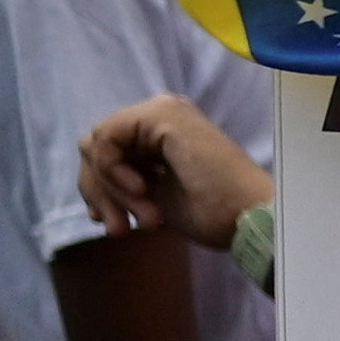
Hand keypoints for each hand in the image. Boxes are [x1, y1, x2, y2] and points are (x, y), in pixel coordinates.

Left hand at [80, 95, 268, 250]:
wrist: (250, 218)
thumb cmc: (217, 214)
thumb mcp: (158, 196)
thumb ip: (127, 181)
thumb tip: (89, 181)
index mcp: (165, 131)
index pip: (107, 152)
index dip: (100, 190)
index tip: (114, 226)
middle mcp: (162, 113)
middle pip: (96, 147)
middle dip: (101, 193)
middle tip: (120, 230)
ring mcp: (161, 110)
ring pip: (97, 145)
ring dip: (110, 189)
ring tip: (142, 218)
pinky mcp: (159, 115)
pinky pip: (106, 140)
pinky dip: (113, 172)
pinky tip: (143, 192)